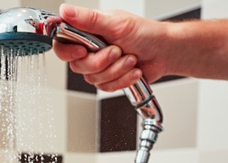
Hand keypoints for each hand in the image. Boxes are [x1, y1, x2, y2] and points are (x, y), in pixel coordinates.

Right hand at [53, 4, 168, 90]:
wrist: (165, 52)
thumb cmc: (145, 34)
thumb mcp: (115, 24)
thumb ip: (88, 19)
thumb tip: (64, 10)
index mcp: (87, 32)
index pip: (62, 44)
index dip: (69, 52)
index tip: (83, 51)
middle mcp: (90, 49)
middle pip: (78, 66)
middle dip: (101, 62)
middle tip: (117, 51)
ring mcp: (99, 66)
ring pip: (93, 79)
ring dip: (116, 70)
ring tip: (130, 58)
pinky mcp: (108, 79)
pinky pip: (106, 88)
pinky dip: (122, 79)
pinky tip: (133, 70)